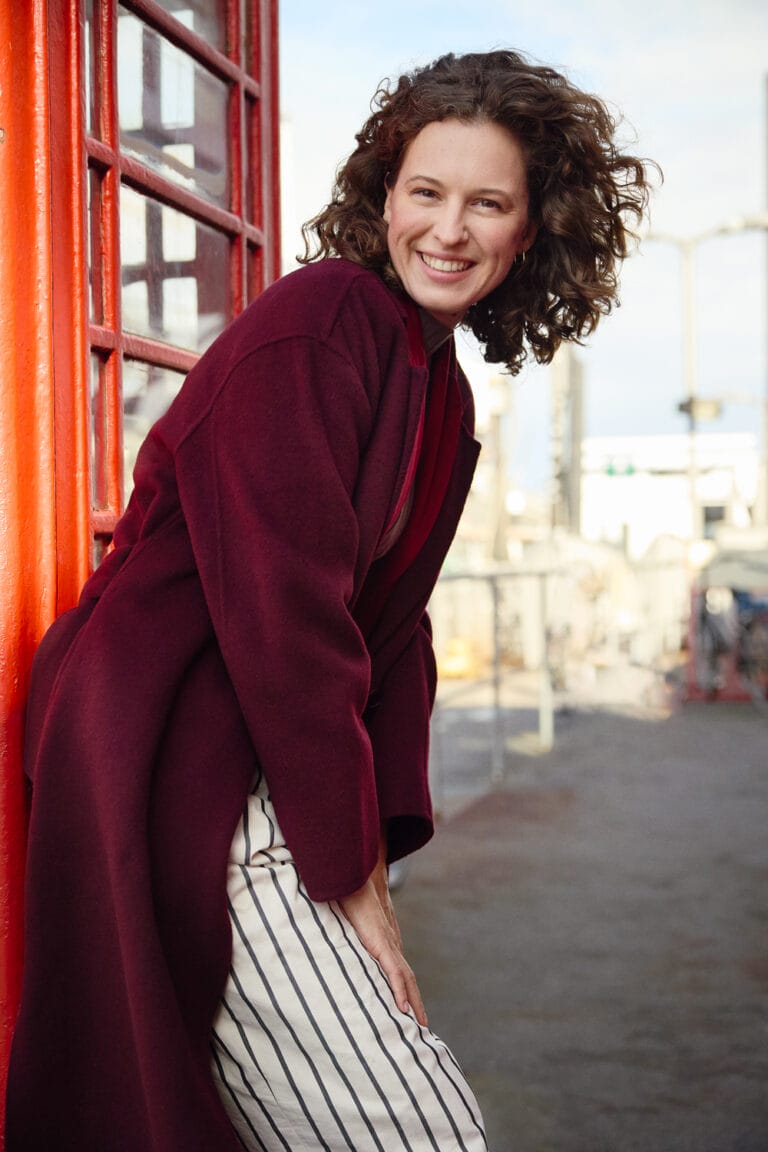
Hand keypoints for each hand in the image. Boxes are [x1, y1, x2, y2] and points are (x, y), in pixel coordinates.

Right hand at [339, 857, 426, 1026]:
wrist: (356, 873)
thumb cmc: (349, 892)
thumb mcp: (347, 920)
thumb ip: (346, 931)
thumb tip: (329, 937)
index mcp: (383, 940)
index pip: (398, 970)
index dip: (405, 989)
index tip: (408, 1009)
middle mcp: (390, 944)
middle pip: (408, 978)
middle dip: (416, 1002)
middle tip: (422, 1026)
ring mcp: (388, 943)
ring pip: (406, 979)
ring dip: (414, 1002)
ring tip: (420, 1025)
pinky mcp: (382, 942)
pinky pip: (394, 971)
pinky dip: (400, 990)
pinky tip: (403, 1008)